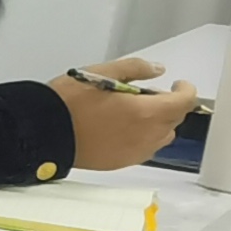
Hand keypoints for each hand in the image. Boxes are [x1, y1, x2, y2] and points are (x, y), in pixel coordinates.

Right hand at [51, 66, 201, 170]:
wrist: (44, 133)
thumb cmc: (68, 103)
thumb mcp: (100, 73)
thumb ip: (135, 68)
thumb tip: (157, 69)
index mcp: (146, 112)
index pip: (184, 102)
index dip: (186, 90)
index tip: (178, 84)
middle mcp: (147, 136)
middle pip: (175, 120)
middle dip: (169, 105)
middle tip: (148, 95)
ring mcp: (135, 152)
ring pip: (162, 137)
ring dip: (158, 123)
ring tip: (134, 113)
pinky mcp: (121, 162)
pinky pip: (144, 150)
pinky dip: (143, 137)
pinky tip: (122, 129)